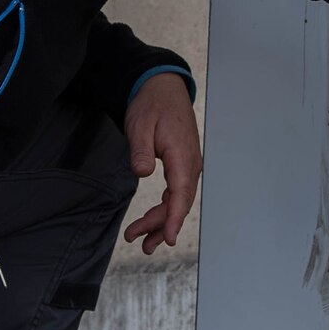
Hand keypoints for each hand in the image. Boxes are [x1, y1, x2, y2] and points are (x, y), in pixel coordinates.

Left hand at [121, 72, 201, 253]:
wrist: (162, 88)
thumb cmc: (152, 104)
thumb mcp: (140, 125)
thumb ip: (141, 150)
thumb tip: (142, 172)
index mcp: (182, 154)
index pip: (181, 193)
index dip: (174, 218)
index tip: (168, 238)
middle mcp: (190, 163)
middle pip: (180, 202)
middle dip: (160, 225)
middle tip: (138, 241)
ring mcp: (188, 165)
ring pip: (178, 200)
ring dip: (162, 221)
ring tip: (143, 240)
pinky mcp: (182, 165)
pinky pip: (177, 192)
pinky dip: (166, 208)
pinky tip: (153, 221)